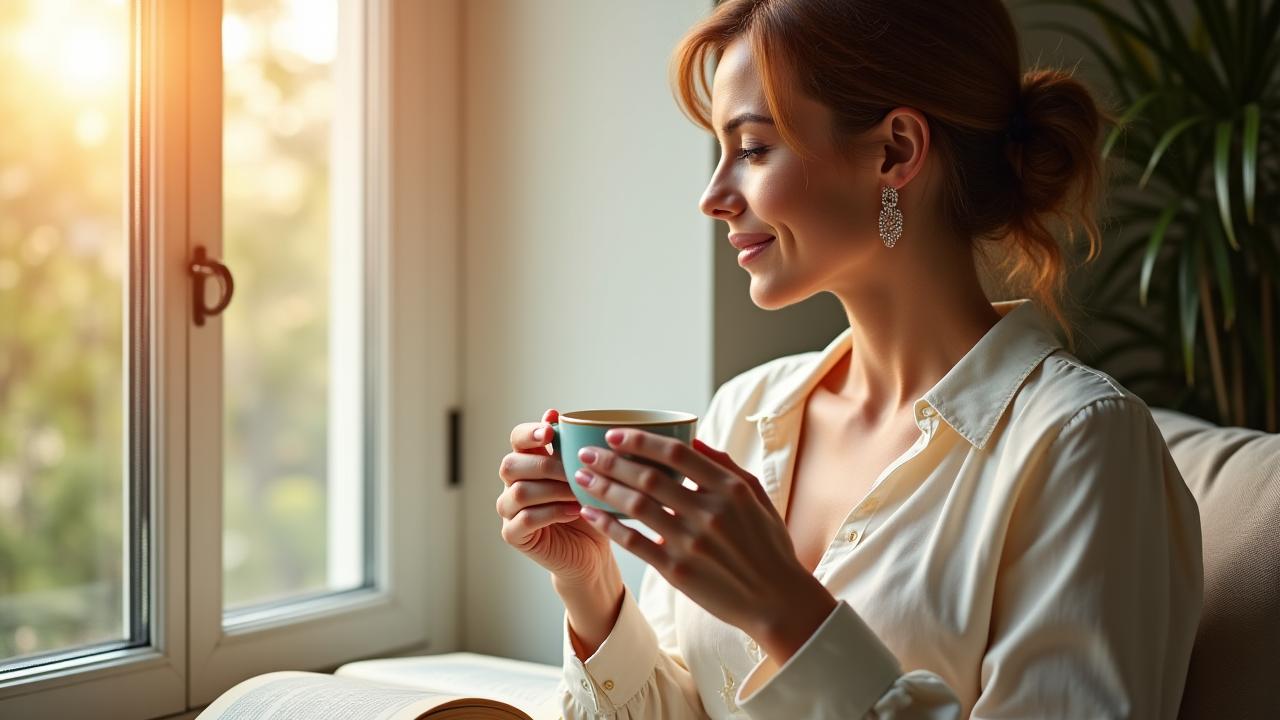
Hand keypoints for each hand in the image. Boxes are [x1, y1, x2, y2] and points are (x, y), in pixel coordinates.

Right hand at [496, 409, 616, 586]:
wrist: (593, 551)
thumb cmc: (589, 507)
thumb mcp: (584, 473)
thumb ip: (569, 446)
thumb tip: (552, 412)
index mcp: (528, 461)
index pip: (516, 438)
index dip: (529, 433)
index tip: (550, 432)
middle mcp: (512, 483)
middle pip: (511, 464)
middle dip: (545, 465)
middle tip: (574, 471)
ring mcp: (509, 510)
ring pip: (519, 492)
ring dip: (553, 490)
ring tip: (579, 493)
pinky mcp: (513, 534)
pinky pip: (525, 519)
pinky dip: (552, 513)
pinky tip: (575, 510)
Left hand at [571, 430, 837, 661]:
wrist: (777, 601)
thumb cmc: (768, 546)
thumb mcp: (758, 498)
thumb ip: (727, 467)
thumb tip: (695, 440)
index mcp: (730, 489)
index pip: (676, 453)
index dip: (641, 441)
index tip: (615, 434)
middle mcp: (710, 512)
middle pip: (649, 477)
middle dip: (611, 460)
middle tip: (586, 452)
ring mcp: (692, 543)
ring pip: (637, 507)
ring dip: (604, 488)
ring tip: (582, 477)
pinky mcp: (678, 571)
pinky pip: (635, 543)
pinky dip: (609, 526)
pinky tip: (590, 514)